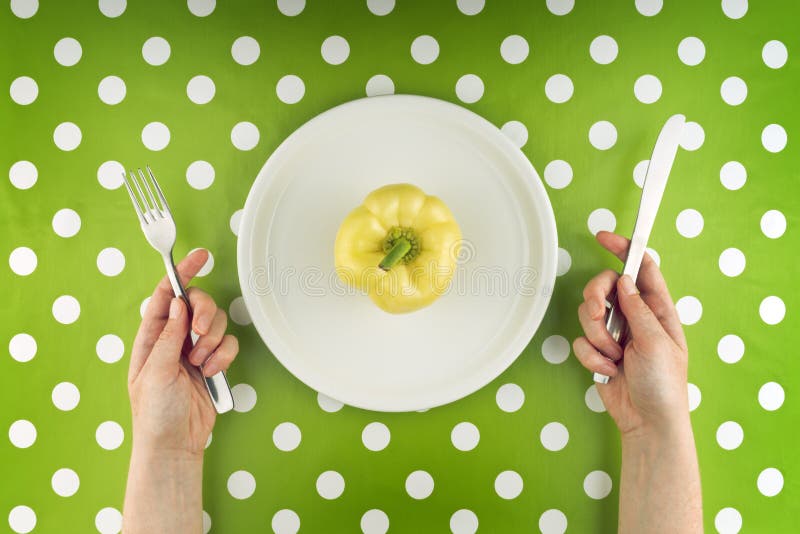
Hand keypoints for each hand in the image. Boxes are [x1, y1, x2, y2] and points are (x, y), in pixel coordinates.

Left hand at [128, 249, 238, 455]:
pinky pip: (229, 344)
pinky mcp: (214, 362)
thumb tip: (179, 303)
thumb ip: (169, 335)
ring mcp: (195, 350)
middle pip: (197, 304)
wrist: (175, 443)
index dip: (182, 273)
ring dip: (212, 342)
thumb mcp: (156, 372)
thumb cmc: (155, 413)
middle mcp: (174, 338)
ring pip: (215, 323)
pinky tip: (212, 374)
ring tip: (201, 366)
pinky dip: (224, 357)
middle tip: (199, 334)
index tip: (200, 256)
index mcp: (152, 336)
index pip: (167, 295)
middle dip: (203, 315)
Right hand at [573, 231, 689, 438]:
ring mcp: (615, 334)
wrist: (647, 422)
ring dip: (597, 337)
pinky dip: (591, 357)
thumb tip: (624, 281)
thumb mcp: (657, 343)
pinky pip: (581, 341)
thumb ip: (638, 310)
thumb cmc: (664, 385)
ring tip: (613, 357)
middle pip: (605, 287)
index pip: (642, 269)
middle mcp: (635, 317)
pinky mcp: (598, 352)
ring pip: (589, 314)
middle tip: (596, 313)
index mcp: (658, 310)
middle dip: (596, 299)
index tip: (604, 237)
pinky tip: (608, 371)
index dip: (625, 249)